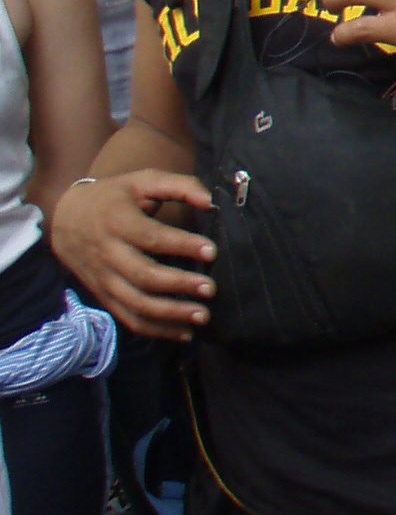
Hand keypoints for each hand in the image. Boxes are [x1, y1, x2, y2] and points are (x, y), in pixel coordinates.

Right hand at [53, 170, 214, 339]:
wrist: (64, 219)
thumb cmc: (113, 198)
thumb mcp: (143, 181)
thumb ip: (179, 186)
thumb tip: (211, 202)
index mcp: (118, 222)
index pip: (152, 238)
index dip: (182, 245)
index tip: (212, 252)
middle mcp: (108, 254)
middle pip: (144, 275)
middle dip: (179, 285)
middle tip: (211, 289)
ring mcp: (104, 279)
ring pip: (136, 303)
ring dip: (171, 314)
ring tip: (202, 316)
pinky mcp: (103, 296)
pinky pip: (128, 318)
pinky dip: (155, 330)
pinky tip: (183, 333)